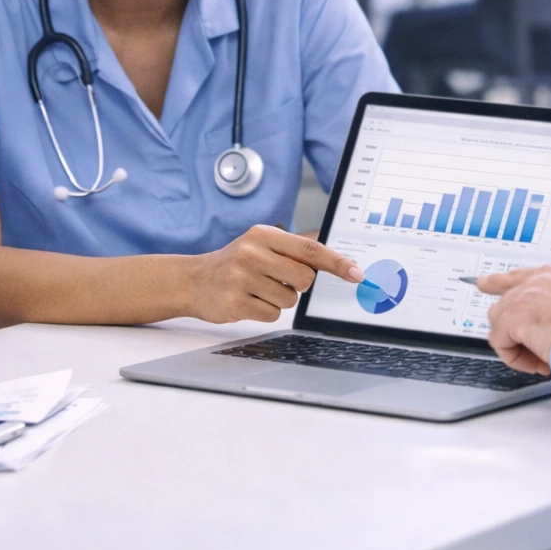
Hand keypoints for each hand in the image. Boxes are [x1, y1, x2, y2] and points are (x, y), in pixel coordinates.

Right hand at [190, 225, 363, 322]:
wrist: (193, 280)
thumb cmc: (234, 263)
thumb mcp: (259, 245)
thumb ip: (292, 251)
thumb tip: (337, 262)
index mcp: (263, 235)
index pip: (310, 249)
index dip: (337, 262)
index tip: (357, 274)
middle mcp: (252, 253)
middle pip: (305, 278)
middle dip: (298, 285)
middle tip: (276, 279)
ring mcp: (242, 278)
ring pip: (290, 299)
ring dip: (279, 299)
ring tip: (257, 289)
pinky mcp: (236, 302)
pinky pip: (273, 314)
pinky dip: (266, 311)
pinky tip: (248, 301)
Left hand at [477, 260, 550, 374]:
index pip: (541, 273)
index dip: (528, 281)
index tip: (520, 281)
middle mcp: (545, 278)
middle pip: (509, 282)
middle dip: (496, 286)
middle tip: (484, 284)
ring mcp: (527, 296)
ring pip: (501, 315)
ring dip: (514, 338)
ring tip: (534, 358)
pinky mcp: (515, 317)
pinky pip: (500, 340)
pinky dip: (514, 356)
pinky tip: (533, 365)